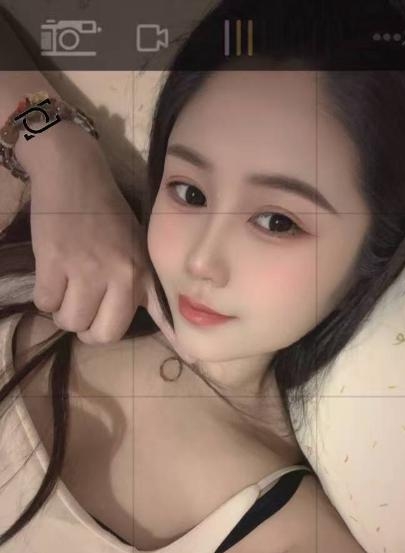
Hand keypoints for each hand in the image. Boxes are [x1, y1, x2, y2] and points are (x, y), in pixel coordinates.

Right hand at [26, 123, 191, 360]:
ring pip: (70, 321)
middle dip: (88, 330)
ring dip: (62, 311)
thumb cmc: (106, 213)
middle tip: (83, 313)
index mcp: (142, 272)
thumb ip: (142, 286)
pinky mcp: (55, 262)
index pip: (162, 313)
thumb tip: (161, 326)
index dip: (176, 340)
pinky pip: (45, 303)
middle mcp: (121, 275)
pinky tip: (51, 276)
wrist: (74, 174)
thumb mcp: (137, 248)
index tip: (193, 359)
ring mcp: (87, 269)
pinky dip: (44, 296)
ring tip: (66, 288)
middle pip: (102, 335)